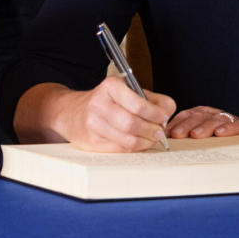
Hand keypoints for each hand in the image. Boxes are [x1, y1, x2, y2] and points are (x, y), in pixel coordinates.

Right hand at [16, 77, 175, 151]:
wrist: (70, 112)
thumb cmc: (106, 101)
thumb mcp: (126, 91)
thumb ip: (150, 99)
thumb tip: (168, 111)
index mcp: (110, 87)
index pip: (138, 104)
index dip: (156, 114)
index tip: (163, 117)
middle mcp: (99, 104)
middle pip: (133, 124)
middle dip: (152, 131)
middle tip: (160, 133)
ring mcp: (93, 124)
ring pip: (127, 140)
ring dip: (145, 142)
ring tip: (151, 139)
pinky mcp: (91, 142)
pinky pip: (119, 150)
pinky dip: (134, 149)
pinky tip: (138, 144)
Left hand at [166, 106, 238, 138]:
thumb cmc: (220, 138)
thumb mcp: (203, 135)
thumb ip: (187, 137)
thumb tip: (165, 144)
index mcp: (201, 114)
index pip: (185, 116)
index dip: (175, 123)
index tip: (166, 134)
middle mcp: (213, 114)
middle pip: (197, 116)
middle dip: (186, 125)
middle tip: (177, 135)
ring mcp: (228, 119)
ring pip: (214, 119)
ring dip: (204, 127)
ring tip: (196, 135)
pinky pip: (236, 125)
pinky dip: (228, 128)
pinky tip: (220, 133)